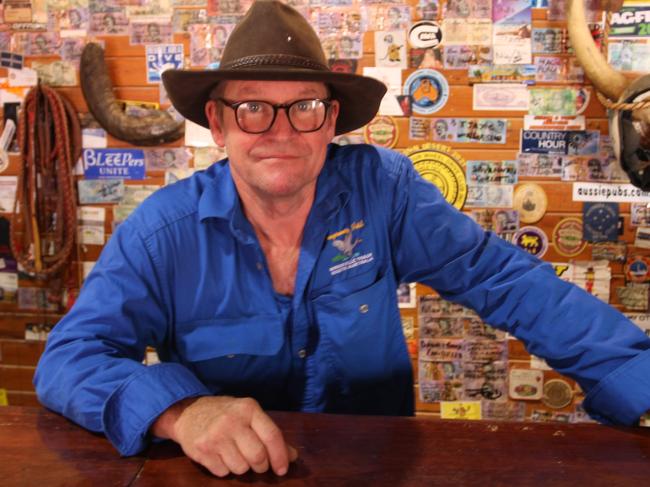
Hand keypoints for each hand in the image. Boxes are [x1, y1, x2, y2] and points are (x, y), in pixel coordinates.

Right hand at [151, 396, 297, 476]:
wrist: (188, 412)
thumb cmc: (225, 414)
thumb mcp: (249, 416)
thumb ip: (270, 434)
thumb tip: (292, 456)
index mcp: (248, 408)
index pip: (271, 435)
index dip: (280, 455)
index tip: (283, 469)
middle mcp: (232, 420)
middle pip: (257, 456)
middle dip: (261, 466)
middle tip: (258, 463)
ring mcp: (215, 436)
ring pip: (241, 468)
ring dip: (242, 467)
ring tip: (236, 454)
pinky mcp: (201, 450)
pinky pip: (223, 472)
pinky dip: (226, 469)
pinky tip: (221, 456)